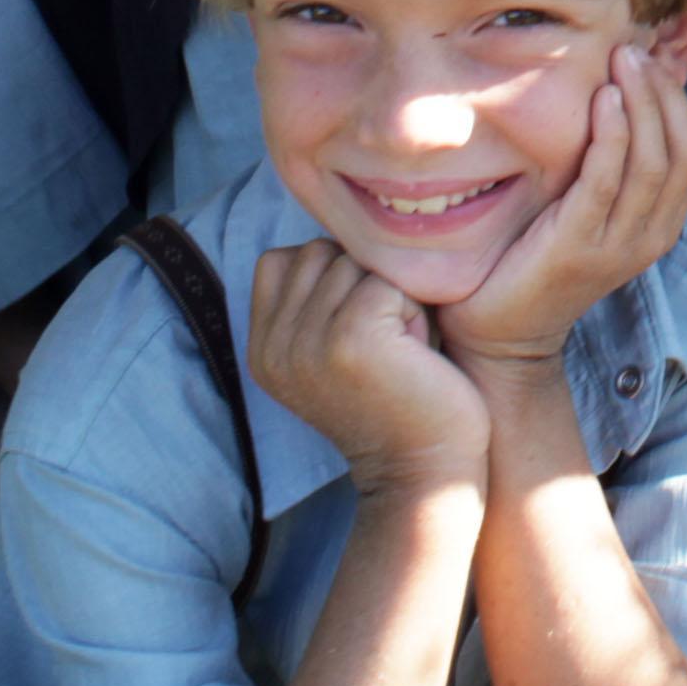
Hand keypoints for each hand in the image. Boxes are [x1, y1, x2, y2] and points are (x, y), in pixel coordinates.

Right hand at [250, 240, 490, 496]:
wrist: (424, 472)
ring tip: (400, 349)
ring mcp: (307, 341)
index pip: (287, 258)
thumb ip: (317, 296)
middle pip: (324, 251)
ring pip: (359, 261)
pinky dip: (414, 311)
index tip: (361, 332)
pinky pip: (389, 280)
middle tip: (387, 343)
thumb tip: (338, 213)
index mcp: (262, 346)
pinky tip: (415, 355)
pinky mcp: (349, 337)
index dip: (335, 277)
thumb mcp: (335, 348)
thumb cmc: (400, 397)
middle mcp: (273, 344)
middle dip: (367, 282)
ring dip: (394, 296)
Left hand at [434, 48, 686, 372]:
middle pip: (685, 151)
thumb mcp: (589, 208)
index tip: (649, 59)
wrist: (501, 332)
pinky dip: (612, 135)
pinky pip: (607, 181)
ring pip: (653, 162)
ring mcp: (618, 246)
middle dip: (664, 94)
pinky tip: (602, 101)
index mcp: (661, 225)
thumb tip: (618, 90)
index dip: (679, 101)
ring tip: (620, 63)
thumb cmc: (538, 257)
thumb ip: (610, 165)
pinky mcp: (578, 247)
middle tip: (632, 51)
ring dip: (642, 103)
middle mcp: (651, 237)